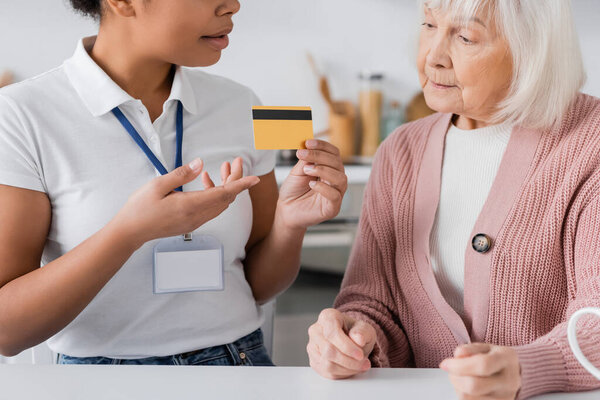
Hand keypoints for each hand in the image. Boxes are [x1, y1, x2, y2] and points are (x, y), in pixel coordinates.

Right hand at [113, 157, 258, 246]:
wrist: (130, 232)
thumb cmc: (140, 208)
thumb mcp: (158, 185)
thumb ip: (181, 174)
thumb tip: (200, 163)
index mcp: (190, 206)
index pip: (224, 194)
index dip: (241, 185)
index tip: (255, 178)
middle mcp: (197, 216)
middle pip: (226, 198)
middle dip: (235, 179)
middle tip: (236, 162)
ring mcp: (194, 222)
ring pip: (220, 204)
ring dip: (226, 186)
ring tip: (223, 168)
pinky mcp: (190, 223)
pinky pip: (211, 209)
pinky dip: (216, 194)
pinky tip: (205, 181)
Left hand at [277, 140, 347, 229]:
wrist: (286, 211)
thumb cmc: (293, 191)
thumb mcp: (297, 171)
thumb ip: (306, 160)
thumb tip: (310, 146)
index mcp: (329, 169)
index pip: (334, 153)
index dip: (323, 146)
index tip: (308, 142)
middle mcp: (335, 180)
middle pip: (337, 163)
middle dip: (320, 156)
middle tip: (303, 154)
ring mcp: (336, 194)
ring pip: (341, 178)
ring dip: (323, 170)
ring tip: (307, 170)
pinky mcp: (333, 208)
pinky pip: (335, 196)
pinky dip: (323, 188)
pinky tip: (311, 184)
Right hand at [307, 308, 375, 379]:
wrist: (352, 340)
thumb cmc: (356, 332)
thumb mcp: (365, 329)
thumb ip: (363, 332)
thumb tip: (358, 339)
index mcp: (327, 317)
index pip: (332, 334)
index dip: (347, 347)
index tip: (360, 355)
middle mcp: (316, 330)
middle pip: (329, 351)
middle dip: (349, 361)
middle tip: (364, 363)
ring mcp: (312, 346)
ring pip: (327, 364)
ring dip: (347, 369)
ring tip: (359, 366)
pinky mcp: (313, 361)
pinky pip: (326, 372)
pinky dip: (342, 374)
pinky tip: (350, 368)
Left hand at [440, 343, 521, 399]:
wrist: (514, 373)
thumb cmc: (494, 358)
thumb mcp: (484, 347)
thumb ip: (470, 348)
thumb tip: (457, 355)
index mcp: (507, 359)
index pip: (482, 364)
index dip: (459, 365)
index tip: (445, 364)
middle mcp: (509, 381)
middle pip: (474, 386)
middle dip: (455, 377)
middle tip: (451, 370)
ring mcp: (505, 397)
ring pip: (469, 398)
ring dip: (457, 387)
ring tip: (460, 378)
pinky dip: (463, 395)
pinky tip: (466, 387)